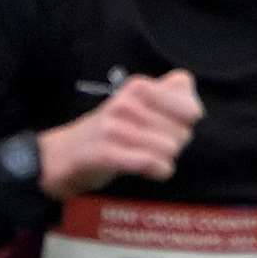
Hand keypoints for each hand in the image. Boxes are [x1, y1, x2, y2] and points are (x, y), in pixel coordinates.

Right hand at [37, 70, 203, 199]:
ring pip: (169, 149)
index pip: (191, 108)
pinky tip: (151, 171)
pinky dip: (157, 171)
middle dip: (173, 145)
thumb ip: (171, 95)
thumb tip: (194, 105)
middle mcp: (127, 101)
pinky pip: (149, 162)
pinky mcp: (105, 151)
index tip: (170, 126)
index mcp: (139, 86)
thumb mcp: (140, 105)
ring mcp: (115, 126)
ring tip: (145, 157)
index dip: (186, 125)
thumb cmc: (112, 132)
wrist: (62, 154)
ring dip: (163, 160)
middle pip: (183, 134)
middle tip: (150, 145)